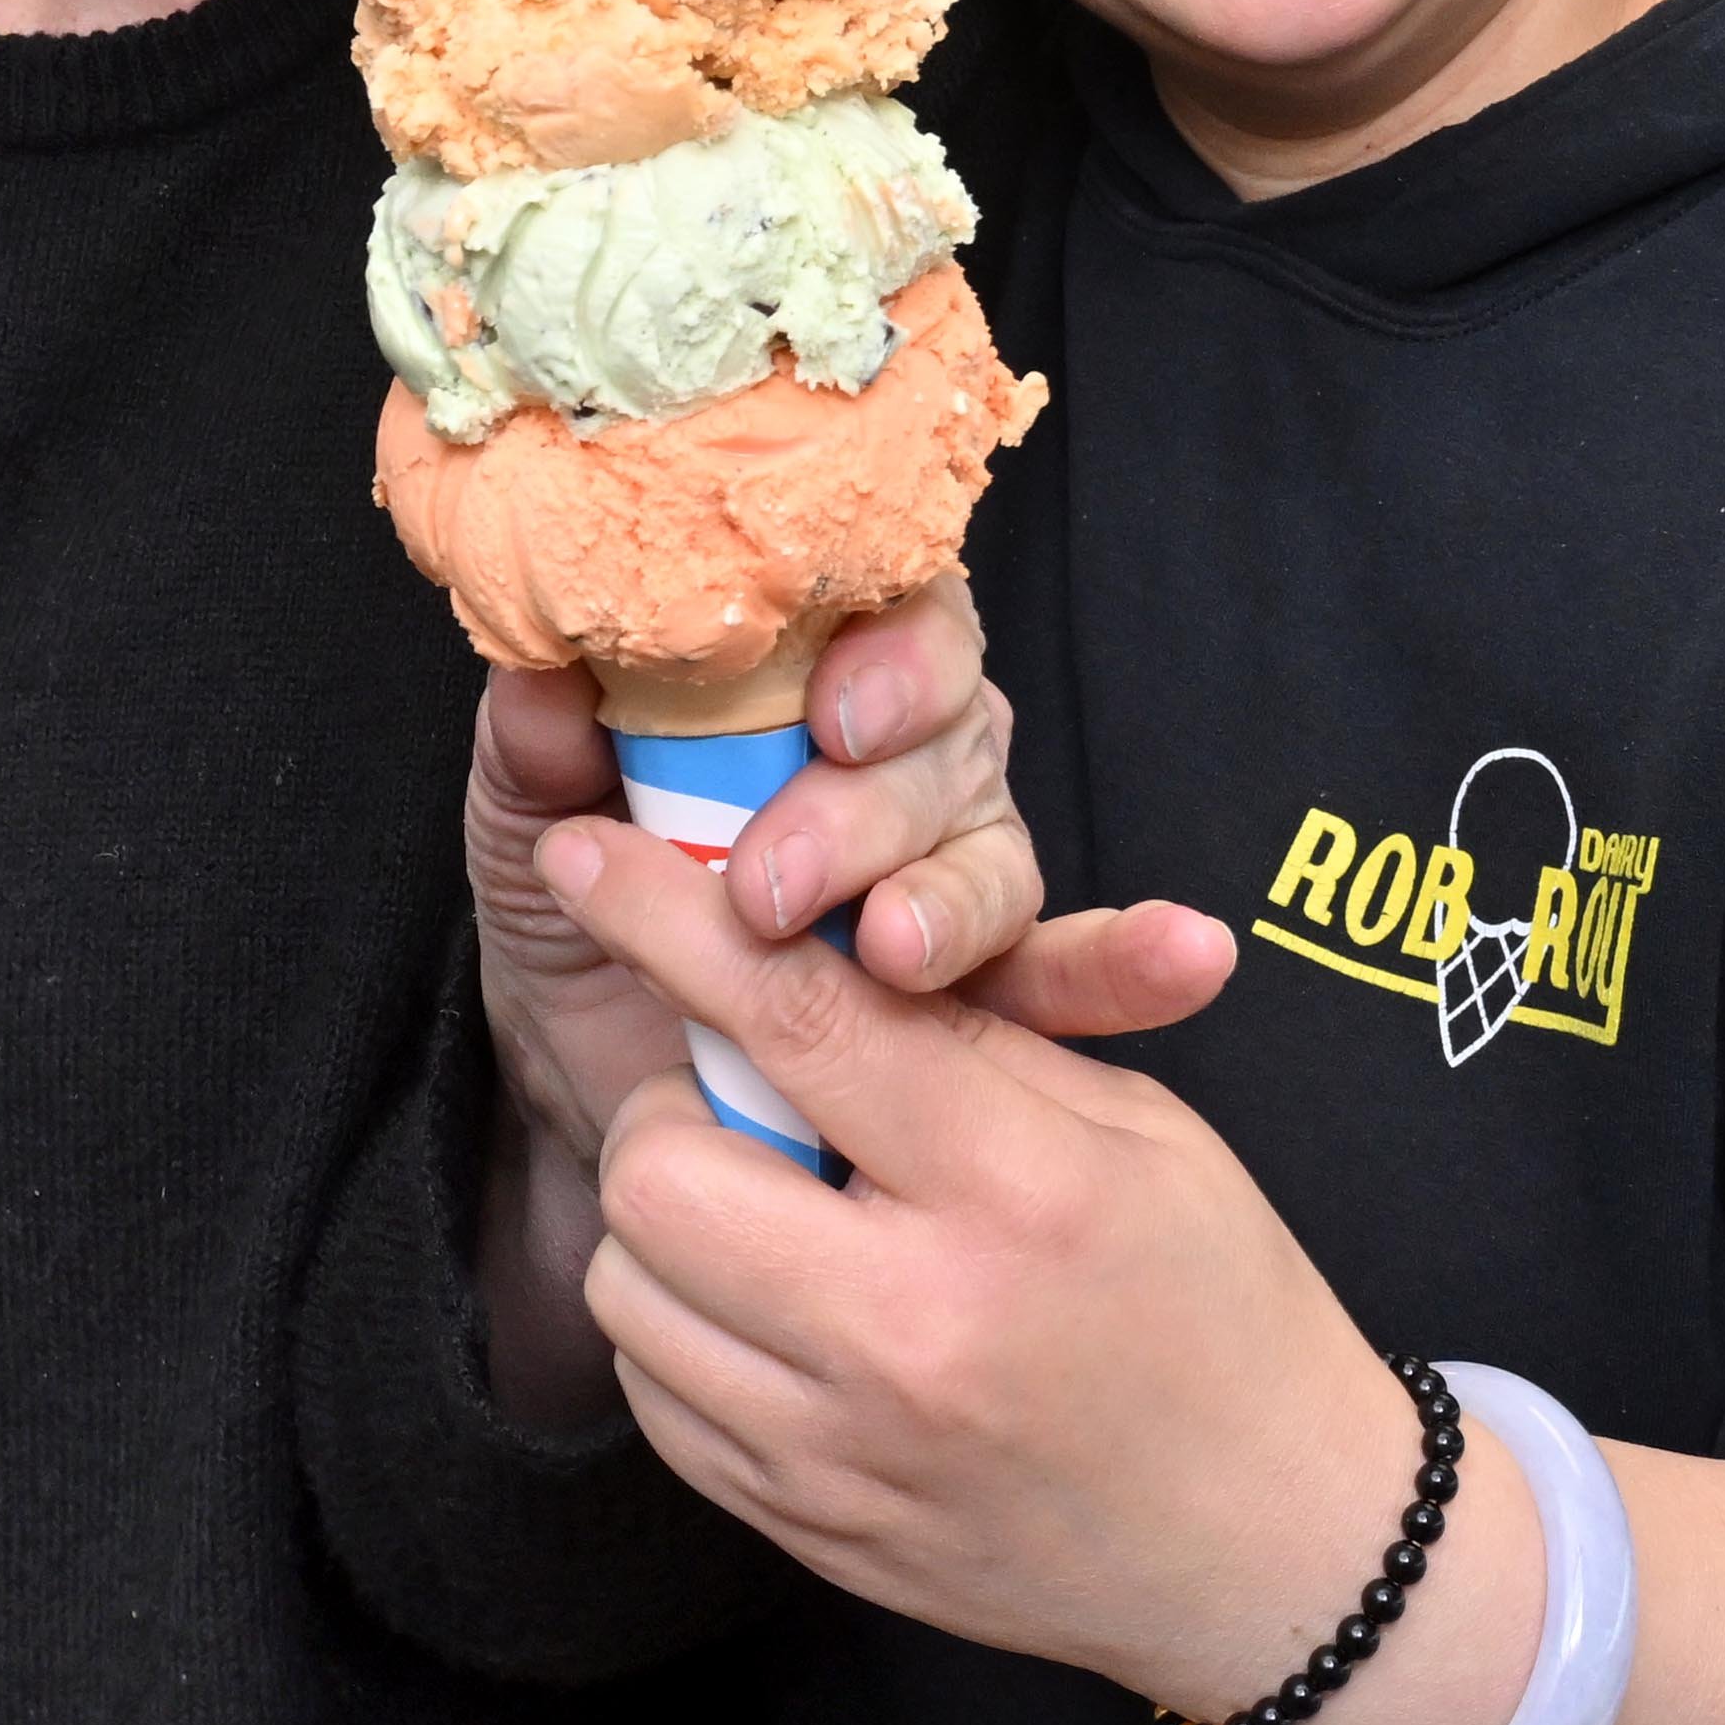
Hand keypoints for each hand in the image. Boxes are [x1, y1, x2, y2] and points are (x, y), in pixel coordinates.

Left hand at [460, 574, 1218, 1179]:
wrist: (594, 1107)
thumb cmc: (581, 934)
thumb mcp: (535, 837)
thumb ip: (537, 752)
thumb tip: (540, 671)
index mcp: (802, 687)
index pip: (886, 618)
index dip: (883, 651)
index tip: (833, 712)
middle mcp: (902, 768)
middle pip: (944, 745)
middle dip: (867, 814)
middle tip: (773, 891)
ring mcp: (952, 882)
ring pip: (995, 859)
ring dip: (954, 898)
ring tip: (896, 953)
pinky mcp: (979, 1007)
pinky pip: (1071, 981)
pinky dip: (1134, 969)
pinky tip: (1188, 963)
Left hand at [548, 818, 1514, 1724]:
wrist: (1274, 1547)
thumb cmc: (1222, 1311)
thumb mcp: (1138, 1131)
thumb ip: (966, 1043)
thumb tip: (808, 947)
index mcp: (1015, 1193)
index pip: (799, 1023)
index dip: (669, 920)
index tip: (586, 857)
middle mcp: (913, 1329)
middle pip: (660, 1174)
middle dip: (676, 1108)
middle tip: (757, 1112)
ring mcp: (847, 1450)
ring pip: (631, 1292)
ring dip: (674, 1228)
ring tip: (778, 1221)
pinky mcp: (810, 1531)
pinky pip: (659, 1401)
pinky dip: (689, 1337)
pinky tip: (784, 1317)